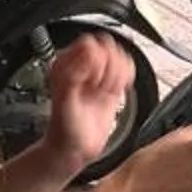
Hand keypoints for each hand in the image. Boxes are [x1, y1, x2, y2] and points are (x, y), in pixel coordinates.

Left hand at [41, 33, 133, 174]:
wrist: (75, 148)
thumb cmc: (64, 128)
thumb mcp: (64, 100)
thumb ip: (75, 75)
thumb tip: (90, 55)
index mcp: (66, 63)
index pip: (89, 43)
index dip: (96, 60)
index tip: (92, 79)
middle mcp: (82, 65)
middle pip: (108, 46)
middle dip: (109, 67)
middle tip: (100, 86)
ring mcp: (98, 74)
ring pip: (120, 56)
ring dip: (118, 74)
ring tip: (106, 90)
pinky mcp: (111, 83)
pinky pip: (127, 68)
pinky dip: (127, 78)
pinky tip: (116, 91)